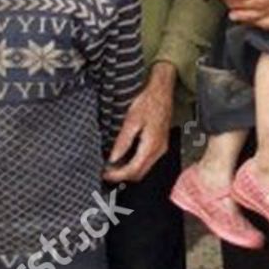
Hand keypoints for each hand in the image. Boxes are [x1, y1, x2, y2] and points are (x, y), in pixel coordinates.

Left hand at [104, 63, 174, 182]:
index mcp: (151, 145)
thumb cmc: (149, 101)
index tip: (106, 174)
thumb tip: (113, 158)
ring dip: (129, 171)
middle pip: (140, 173)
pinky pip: (147, 161)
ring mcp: (161, 148)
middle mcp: (159, 150)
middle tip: (107, 173)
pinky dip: (135, 164)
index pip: (133, 170)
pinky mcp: (160, 144)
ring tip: (113, 167)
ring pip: (144, 169)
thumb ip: (123, 142)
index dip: (118, 175)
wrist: (162, 91)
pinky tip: (125, 159)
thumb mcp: (131, 120)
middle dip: (122, 176)